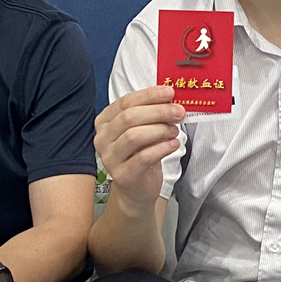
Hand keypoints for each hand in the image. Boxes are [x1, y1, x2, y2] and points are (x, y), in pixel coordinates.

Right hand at [94, 86, 184, 209]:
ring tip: (175, 131)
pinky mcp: (122, 175)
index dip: (149, 95)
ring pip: (134, 136)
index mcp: (105, 122)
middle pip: (129, 117)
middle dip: (158, 111)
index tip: (169, 92)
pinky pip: (143, 157)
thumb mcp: (144, 130)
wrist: (137, 189)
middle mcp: (102, 138)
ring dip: (160, 130)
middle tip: (178, 111)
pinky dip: (162, 148)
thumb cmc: (141, 155)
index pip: (125, 102)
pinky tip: (173, 144)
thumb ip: (151, 113)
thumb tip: (171, 98)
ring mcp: (110, 158)